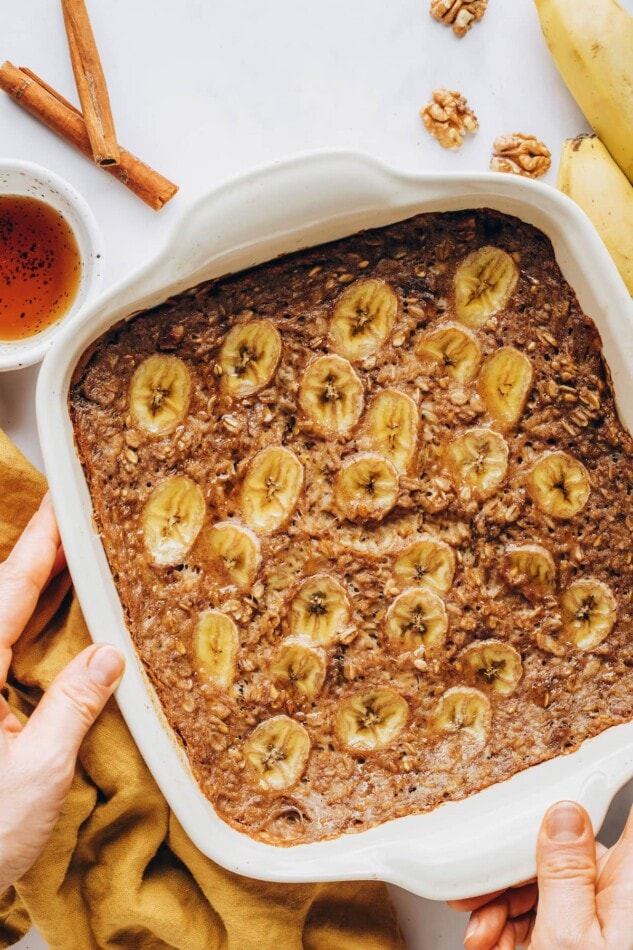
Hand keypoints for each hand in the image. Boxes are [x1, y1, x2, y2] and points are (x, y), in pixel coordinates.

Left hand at [0, 494, 124, 891]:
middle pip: (4, 595)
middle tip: (81, 514)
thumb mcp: (38, 770)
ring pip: (5, 619)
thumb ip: (72, 705)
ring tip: (79, 551)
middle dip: (40, 551)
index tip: (64, 503)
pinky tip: (62, 612)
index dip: (40, 544)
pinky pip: (10, 647)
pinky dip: (37, 619)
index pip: (9, 592)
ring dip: (39, 581)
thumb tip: (109, 653)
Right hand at [449, 800, 632, 948]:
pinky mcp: (580, 937)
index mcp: (627, 883)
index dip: (593, 784)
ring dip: (500, 907)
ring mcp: (598, 916)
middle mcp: (617, 894)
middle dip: (509, 871)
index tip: (557, 772)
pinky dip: (508, 928)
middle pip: (559, 853)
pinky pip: (539, 916)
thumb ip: (564, 871)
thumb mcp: (567, 935)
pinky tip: (490, 941)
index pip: (622, 814)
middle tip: (476, 891)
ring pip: (541, 886)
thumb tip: (561, 812)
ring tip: (481, 933)